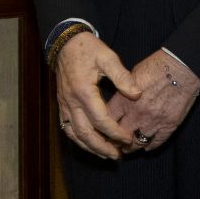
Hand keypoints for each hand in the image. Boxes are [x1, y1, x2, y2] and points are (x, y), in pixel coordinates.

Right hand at [53, 32, 140, 159]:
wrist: (65, 42)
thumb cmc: (88, 48)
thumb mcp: (108, 58)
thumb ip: (122, 76)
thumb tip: (137, 93)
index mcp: (84, 91)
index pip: (101, 120)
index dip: (115, 132)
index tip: (128, 138)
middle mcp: (71, 101)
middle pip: (85, 133)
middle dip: (102, 147)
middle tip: (118, 155)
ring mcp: (64, 104)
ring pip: (74, 134)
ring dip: (90, 147)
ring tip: (106, 154)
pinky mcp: (62, 104)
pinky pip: (67, 127)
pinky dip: (78, 139)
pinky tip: (90, 144)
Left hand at [105, 50, 199, 151]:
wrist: (181, 68)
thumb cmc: (156, 66)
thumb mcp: (131, 74)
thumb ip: (122, 91)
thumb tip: (117, 100)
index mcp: (124, 100)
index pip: (107, 120)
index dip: (102, 127)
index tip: (100, 131)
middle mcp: (137, 114)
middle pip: (120, 135)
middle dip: (114, 141)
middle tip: (111, 145)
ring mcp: (154, 121)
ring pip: (138, 142)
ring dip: (131, 147)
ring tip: (127, 149)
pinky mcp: (170, 125)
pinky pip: (157, 141)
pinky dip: (151, 146)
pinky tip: (147, 147)